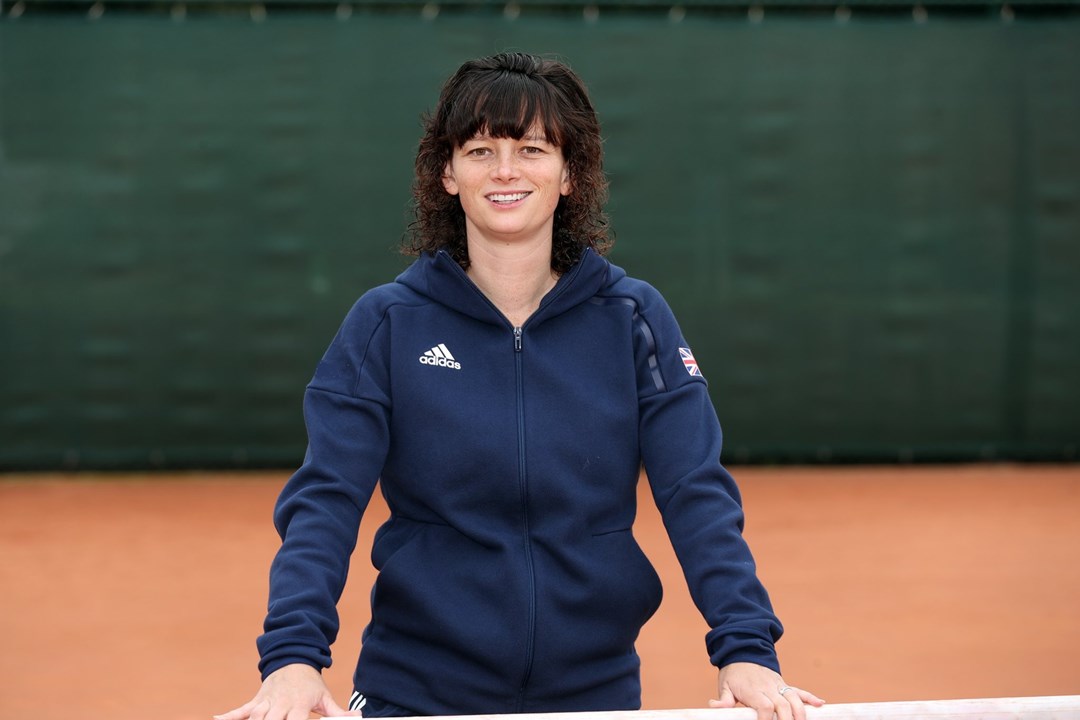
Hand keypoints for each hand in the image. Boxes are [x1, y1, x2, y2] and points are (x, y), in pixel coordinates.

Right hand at [214, 663, 358, 719]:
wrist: (294, 659)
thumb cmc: (311, 683)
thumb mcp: (324, 696)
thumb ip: (339, 712)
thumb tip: (357, 717)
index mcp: (299, 705)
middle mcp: (281, 704)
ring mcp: (266, 702)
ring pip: (254, 718)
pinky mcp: (255, 700)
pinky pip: (239, 710)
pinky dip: (228, 716)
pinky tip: (216, 719)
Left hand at [709, 662, 824, 719]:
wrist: (743, 650)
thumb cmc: (733, 673)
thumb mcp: (724, 685)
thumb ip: (723, 699)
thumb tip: (713, 705)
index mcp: (752, 690)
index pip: (764, 705)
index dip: (766, 718)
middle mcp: (768, 687)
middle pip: (782, 704)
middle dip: (787, 719)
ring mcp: (778, 685)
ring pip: (794, 698)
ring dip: (801, 712)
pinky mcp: (784, 684)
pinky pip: (799, 690)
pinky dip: (810, 697)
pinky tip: (820, 705)